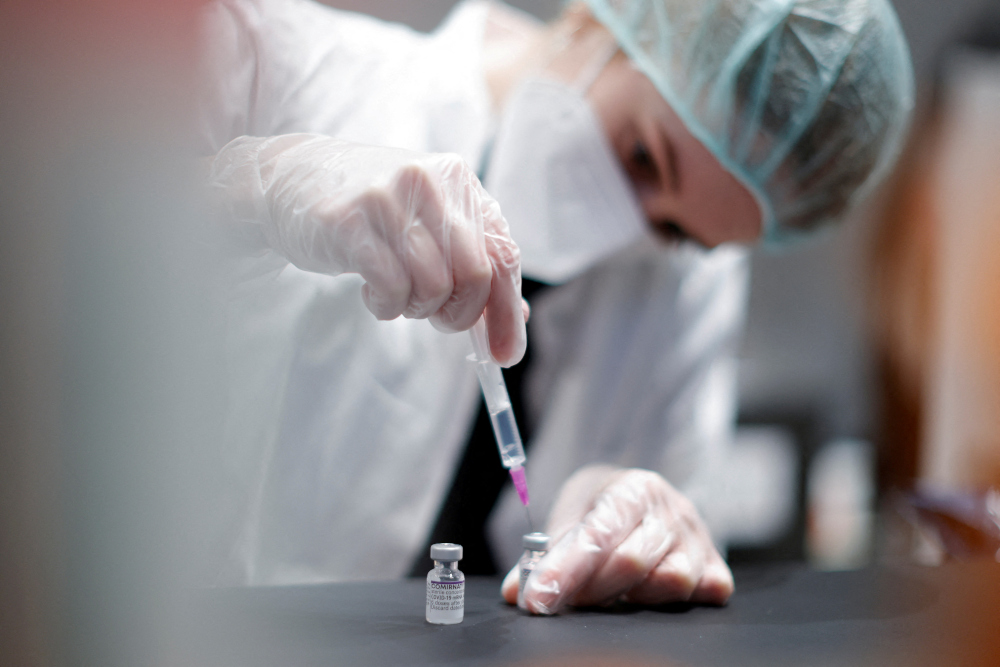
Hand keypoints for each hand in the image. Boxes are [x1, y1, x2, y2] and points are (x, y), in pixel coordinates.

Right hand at [208, 134, 525, 365]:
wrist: (289, 179)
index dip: (507, 312)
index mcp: (461, 182)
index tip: (506, 355)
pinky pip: (391, 287)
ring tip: (395, 295)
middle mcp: (433, 182)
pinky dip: (387, 305)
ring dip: (415, 308)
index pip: (502, 255)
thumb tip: (518, 318)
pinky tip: (373, 293)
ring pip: (433, 286)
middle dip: (459, 314)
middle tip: (434, 318)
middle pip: (475, 275)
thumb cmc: (369, 211)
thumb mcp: (427, 222)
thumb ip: (471, 260)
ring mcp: (391, 198)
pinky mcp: (350, 221)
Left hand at [501, 465, 733, 613]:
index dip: (564, 570)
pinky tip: (649, 595)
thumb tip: (516, 592)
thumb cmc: (601, 509)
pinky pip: (704, 595)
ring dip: (634, 597)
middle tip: (566, 599)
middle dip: (591, 589)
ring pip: (671, 581)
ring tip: (612, 593)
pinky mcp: (718, 567)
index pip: (597, 533)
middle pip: (632, 561)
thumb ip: (542, 556)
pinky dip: (674, 603)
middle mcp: (671, 508)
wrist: (640, 496)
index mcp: (632, 488)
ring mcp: (699, 538)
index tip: (538, 599)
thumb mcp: (569, 519)